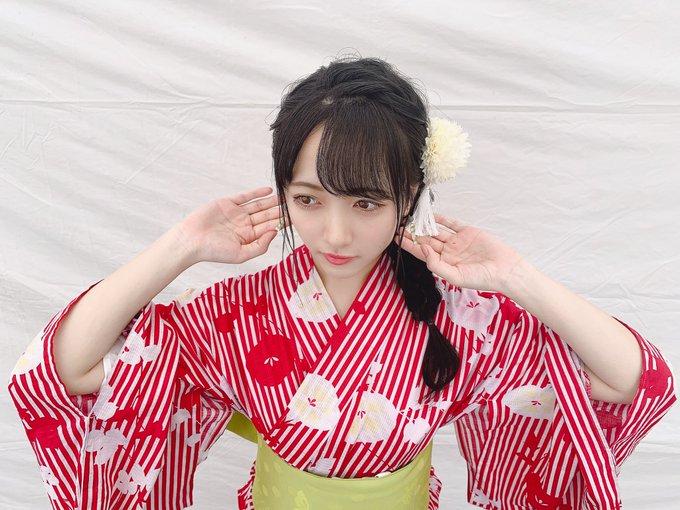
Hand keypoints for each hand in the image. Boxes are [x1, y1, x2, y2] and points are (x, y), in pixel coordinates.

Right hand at [173, 186, 284, 264]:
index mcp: (249, 237)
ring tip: (285, 196)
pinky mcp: (228, 203)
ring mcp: (237, 213)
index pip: (269, 228)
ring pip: (259, 205)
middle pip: (266, 216)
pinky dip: (256, 193)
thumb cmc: (214, 251)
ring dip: (272, 201)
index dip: (282, 223)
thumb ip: (260, 246)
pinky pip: (245, 197)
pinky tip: (268, 191)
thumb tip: (275, 233)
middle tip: (294, 203)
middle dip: (280, 210)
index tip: (295, 217)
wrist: (191, 240)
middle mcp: (244, 225)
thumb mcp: (241, 254)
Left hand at [394, 213, 525, 292]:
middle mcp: (449, 252)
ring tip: (411, 219)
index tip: (396, 238)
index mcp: (444, 264)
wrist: (505, 270)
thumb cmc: (482, 278)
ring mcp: (458, 241)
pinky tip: (431, 215)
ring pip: (437, 231)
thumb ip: (436, 265)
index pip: (422, 253)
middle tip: (399, 225)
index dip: (409, 246)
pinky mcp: (467, 232)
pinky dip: (442, 218)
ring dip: (424, 226)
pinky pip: (451, 223)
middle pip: (426, 241)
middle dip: (413, 234)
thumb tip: (422, 250)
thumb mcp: (455, 277)